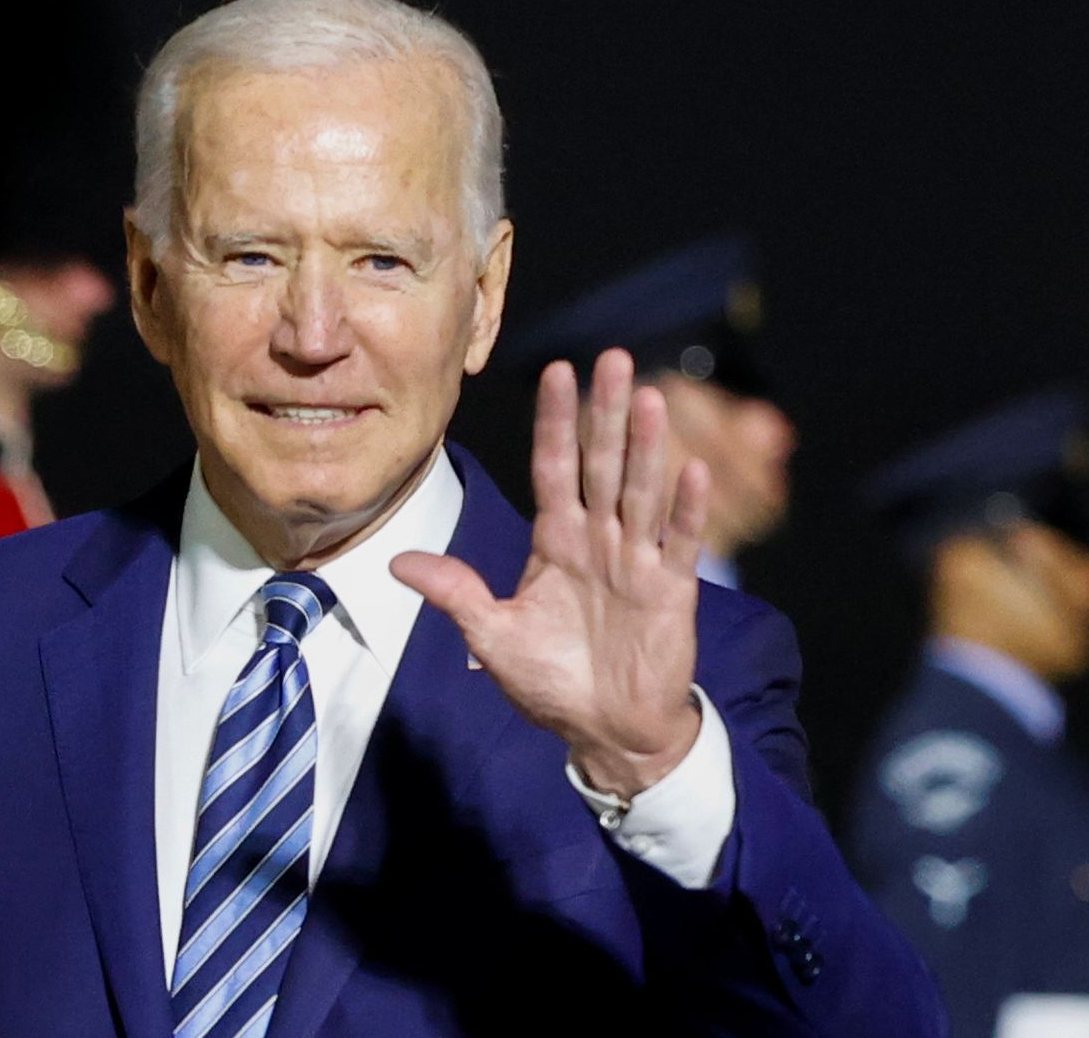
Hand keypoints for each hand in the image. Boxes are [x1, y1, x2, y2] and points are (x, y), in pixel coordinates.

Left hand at [392, 349, 709, 796]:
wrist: (605, 731)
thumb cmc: (552, 682)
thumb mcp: (492, 637)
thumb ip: (455, 593)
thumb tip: (396, 562)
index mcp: (555, 542)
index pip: (554, 468)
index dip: (555, 422)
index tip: (556, 370)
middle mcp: (598, 540)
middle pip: (602, 464)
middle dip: (607, 412)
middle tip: (615, 358)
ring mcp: (637, 561)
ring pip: (641, 491)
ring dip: (646, 446)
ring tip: (651, 397)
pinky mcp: (671, 591)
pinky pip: (680, 542)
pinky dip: (685, 509)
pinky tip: (692, 471)